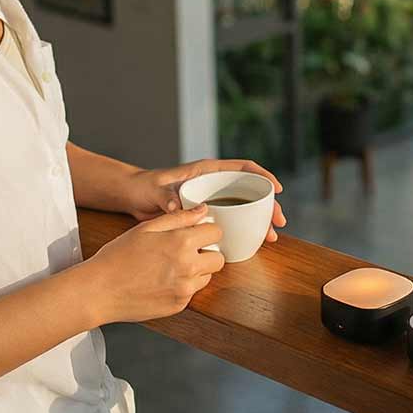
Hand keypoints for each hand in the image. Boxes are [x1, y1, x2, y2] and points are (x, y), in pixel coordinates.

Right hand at [83, 204, 224, 324]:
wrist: (99, 290)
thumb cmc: (118, 257)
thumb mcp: (146, 228)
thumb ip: (179, 218)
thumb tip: (203, 210)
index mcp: (182, 242)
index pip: (216, 232)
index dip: (207, 230)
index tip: (197, 233)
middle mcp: (188, 267)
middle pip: (218, 258)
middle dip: (207, 252)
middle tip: (186, 251)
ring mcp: (185, 289)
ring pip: (207, 276)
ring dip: (197, 270)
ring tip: (171, 267)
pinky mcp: (179, 305)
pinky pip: (192, 292)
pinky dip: (183, 286)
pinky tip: (162, 282)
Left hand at [131, 158, 287, 242]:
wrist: (134, 198)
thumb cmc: (145, 187)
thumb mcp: (156, 190)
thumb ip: (167, 196)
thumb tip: (177, 205)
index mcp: (207, 171)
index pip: (243, 168)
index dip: (263, 176)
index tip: (276, 190)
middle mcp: (214, 184)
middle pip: (249, 192)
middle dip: (267, 206)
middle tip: (278, 223)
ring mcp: (212, 200)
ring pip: (242, 209)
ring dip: (257, 222)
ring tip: (269, 238)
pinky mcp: (206, 215)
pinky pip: (229, 221)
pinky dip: (240, 231)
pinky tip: (249, 244)